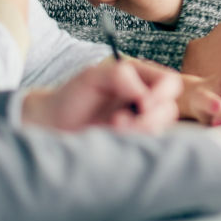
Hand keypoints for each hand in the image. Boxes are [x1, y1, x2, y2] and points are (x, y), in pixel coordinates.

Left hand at [22, 57, 182, 132]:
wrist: (52, 125)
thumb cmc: (70, 97)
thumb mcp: (91, 77)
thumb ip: (119, 76)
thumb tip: (143, 93)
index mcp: (139, 77)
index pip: (168, 82)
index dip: (162, 93)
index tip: (143, 104)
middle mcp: (144, 98)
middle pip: (168, 108)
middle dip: (148, 118)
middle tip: (119, 120)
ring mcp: (140, 121)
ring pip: (159, 128)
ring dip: (138, 130)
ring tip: (112, 127)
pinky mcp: (133, 140)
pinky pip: (146, 144)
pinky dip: (131, 141)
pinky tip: (112, 136)